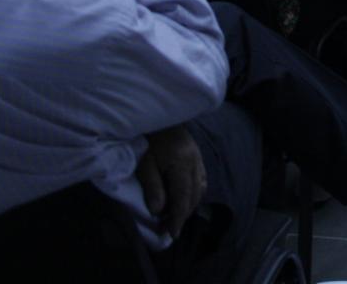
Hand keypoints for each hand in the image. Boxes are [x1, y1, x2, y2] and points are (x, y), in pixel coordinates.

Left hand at [135, 125, 205, 239]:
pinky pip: (201, 179)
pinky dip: (194, 193)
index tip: (172, 234)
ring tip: (176, 215)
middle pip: (194, 195)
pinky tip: (184, 197)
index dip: (178, 218)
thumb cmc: (147, 138)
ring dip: (189, 204)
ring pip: (200, 188)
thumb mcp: (144, 163)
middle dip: (183, 214)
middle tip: (169, 228)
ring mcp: (198, 158)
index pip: (183, 197)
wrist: (156, 113)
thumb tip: (158, 211)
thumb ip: (152, 187)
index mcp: (182, 163)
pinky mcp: (197, 155)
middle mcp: (195, 162)